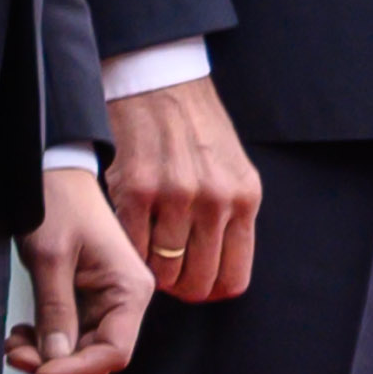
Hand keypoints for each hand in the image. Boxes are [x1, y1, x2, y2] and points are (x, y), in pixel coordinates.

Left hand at [13, 167, 155, 373]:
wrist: (52, 173)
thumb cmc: (58, 203)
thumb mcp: (51, 257)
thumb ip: (55, 310)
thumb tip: (55, 358)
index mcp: (129, 287)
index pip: (114, 351)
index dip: (76, 369)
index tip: (39, 370)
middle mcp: (124, 298)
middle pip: (96, 355)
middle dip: (55, 363)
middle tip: (16, 354)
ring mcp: (105, 300)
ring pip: (80, 350)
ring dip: (45, 354)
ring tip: (14, 342)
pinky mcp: (86, 299)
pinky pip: (69, 334)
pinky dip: (44, 340)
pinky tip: (23, 331)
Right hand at [110, 76, 263, 300]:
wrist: (161, 83)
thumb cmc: (196, 127)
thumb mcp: (232, 169)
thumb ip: (230, 216)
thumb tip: (216, 271)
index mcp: (244, 197)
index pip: (233, 278)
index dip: (210, 290)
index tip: (195, 286)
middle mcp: (215, 200)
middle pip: (197, 281)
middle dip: (179, 286)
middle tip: (165, 273)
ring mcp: (176, 197)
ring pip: (162, 271)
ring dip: (151, 268)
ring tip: (146, 249)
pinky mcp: (136, 191)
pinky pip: (132, 247)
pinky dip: (128, 250)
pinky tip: (129, 233)